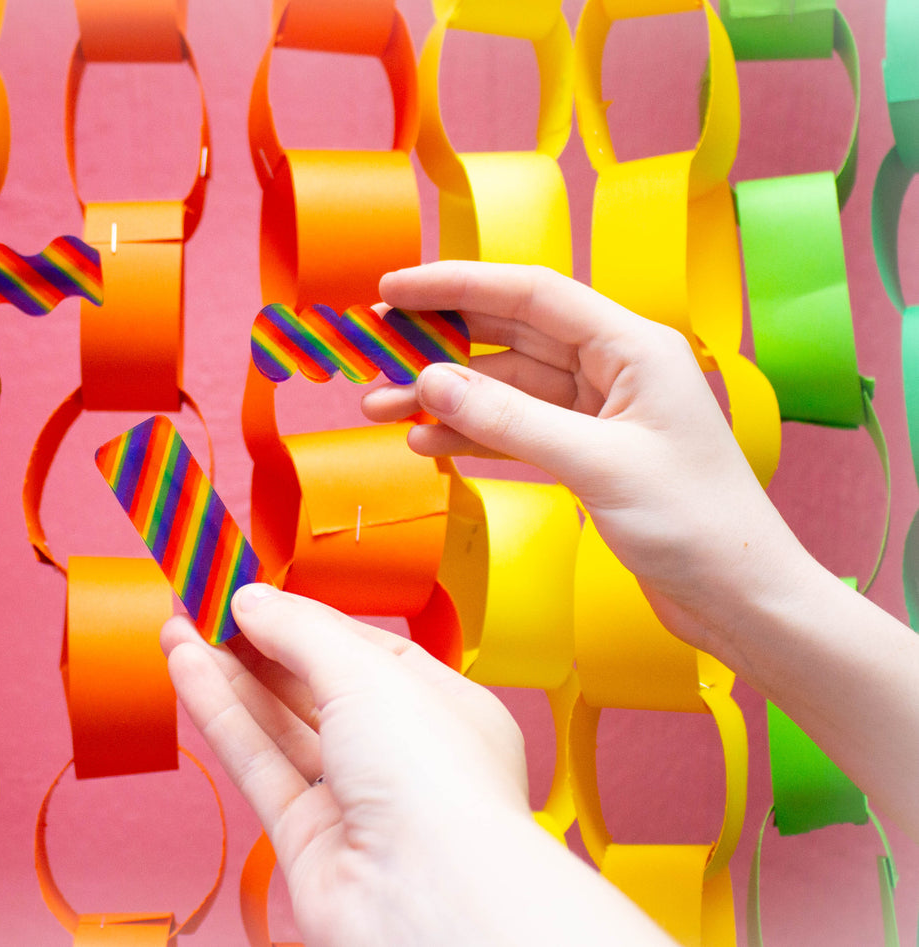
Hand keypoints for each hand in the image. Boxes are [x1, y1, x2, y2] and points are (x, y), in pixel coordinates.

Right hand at [164, 585, 676, 946]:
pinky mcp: (307, 840)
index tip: (253, 591)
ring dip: (228, 676)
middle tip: (205, 606)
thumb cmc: (437, 784)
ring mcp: (354, 802)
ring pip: (281, 728)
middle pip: (317, 689)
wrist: (427, 898)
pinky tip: (187, 672)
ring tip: (179, 629)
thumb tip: (253, 601)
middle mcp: (402, 757)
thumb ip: (300, 631)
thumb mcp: (366, 673)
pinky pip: (258, 766)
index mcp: (445, 709)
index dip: (306, 619)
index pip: (367, 650)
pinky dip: (222, 718)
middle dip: (259, 645)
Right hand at [361, 262, 801, 652]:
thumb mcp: (597, 465)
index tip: (394, 291)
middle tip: (375, 347)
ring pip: (504, 388)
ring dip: (444, 396)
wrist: (740, 598)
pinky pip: (513, 430)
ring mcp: (598, 413)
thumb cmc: (697, 523)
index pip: (531, 293)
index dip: (457, 285)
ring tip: (380, 406)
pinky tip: (426, 442)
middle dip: (440, 340)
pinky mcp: (586, 455)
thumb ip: (509, 421)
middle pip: (510, 335)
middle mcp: (613, 369)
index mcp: (633, 347)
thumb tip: (432, 382)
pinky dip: (469, 434)